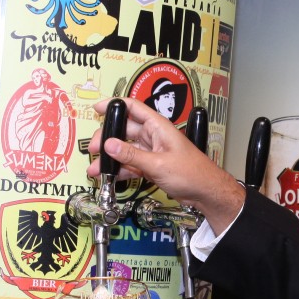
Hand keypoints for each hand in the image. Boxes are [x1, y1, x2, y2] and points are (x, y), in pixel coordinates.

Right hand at [87, 97, 244, 233]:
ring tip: (96, 168)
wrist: (205, 192)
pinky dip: (120, 169)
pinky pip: (131, 164)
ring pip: (125, 149)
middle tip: (93, 149)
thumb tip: (109, 145)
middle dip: (107, 138)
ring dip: (110, 158)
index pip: (132, 107)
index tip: (97, 109)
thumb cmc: (192, 173)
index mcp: (158, 126)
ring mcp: (151, 151)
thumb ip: (131, 155)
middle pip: (124, 130)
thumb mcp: (158, 164)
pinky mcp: (151, 166)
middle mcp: (153, 136)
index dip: (114, 105)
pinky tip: (108, 176)